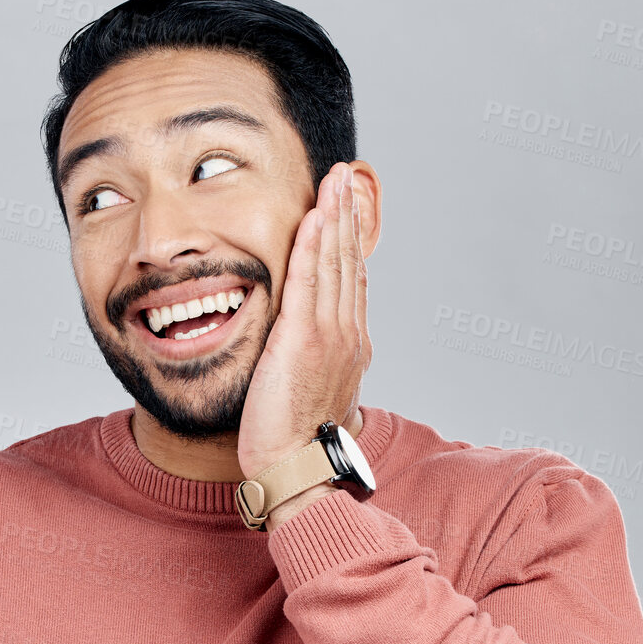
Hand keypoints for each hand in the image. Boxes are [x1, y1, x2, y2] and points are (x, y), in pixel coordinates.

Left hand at [236, 161, 372, 479]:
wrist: (297, 466)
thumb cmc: (293, 437)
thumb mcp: (307, 387)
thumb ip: (306, 357)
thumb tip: (295, 344)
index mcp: (349, 343)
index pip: (348, 278)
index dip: (348, 239)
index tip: (344, 207)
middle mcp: (347, 333)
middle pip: (347, 261)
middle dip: (346, 215)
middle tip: (344, 176)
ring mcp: (330, 335)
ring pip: (333, 264)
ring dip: (334, 217)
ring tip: (334, 181)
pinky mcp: (305, 340)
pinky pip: (309, 281)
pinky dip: (313, 246)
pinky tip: (315, 217)